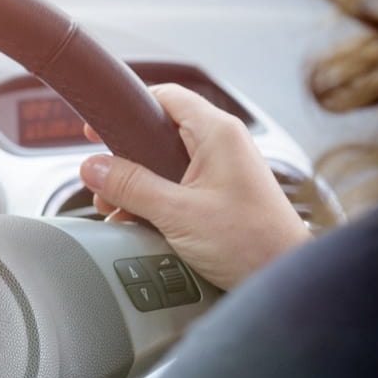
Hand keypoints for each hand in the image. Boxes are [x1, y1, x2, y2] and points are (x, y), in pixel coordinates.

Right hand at [80, 84, 311, 289]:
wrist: (285, 281)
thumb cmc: (252, 244)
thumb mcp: (178, 213)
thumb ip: (131, 187)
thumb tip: (92, 167)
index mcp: (218, 133)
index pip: (165, 96)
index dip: (126, 107)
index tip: (96, 127)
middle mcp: (222, 145)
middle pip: (159, 132)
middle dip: (125, 158)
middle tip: (102, 178)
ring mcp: (222, 171)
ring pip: (164, 163)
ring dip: (136, 185)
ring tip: (116, 209)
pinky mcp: (220, 195)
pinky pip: (177, 186)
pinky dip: (153, 200)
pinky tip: (136, 222)